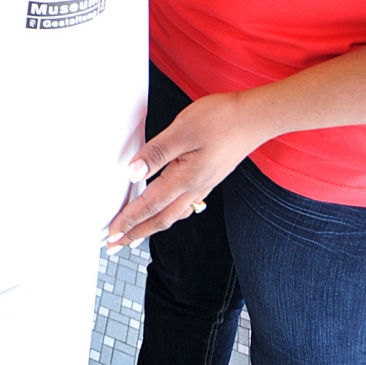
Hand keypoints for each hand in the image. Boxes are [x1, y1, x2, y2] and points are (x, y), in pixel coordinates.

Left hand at [105, 91, 270, 249]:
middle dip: (135, 234)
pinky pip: (183, 206)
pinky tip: (165, 212)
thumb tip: (133, 173)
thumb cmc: (221, 119)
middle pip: (159, 219)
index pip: (149, 205)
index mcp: (185, 177)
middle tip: (114, 245)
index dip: (128, 220)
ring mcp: (203, 185)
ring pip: (172, 215)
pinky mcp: (208, 178)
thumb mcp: (182, 130)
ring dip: (150, 227)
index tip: (111, 234)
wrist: (254, 118)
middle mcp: (194, 187)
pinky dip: (167, 215)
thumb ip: (157, 153)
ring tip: (135, 235)